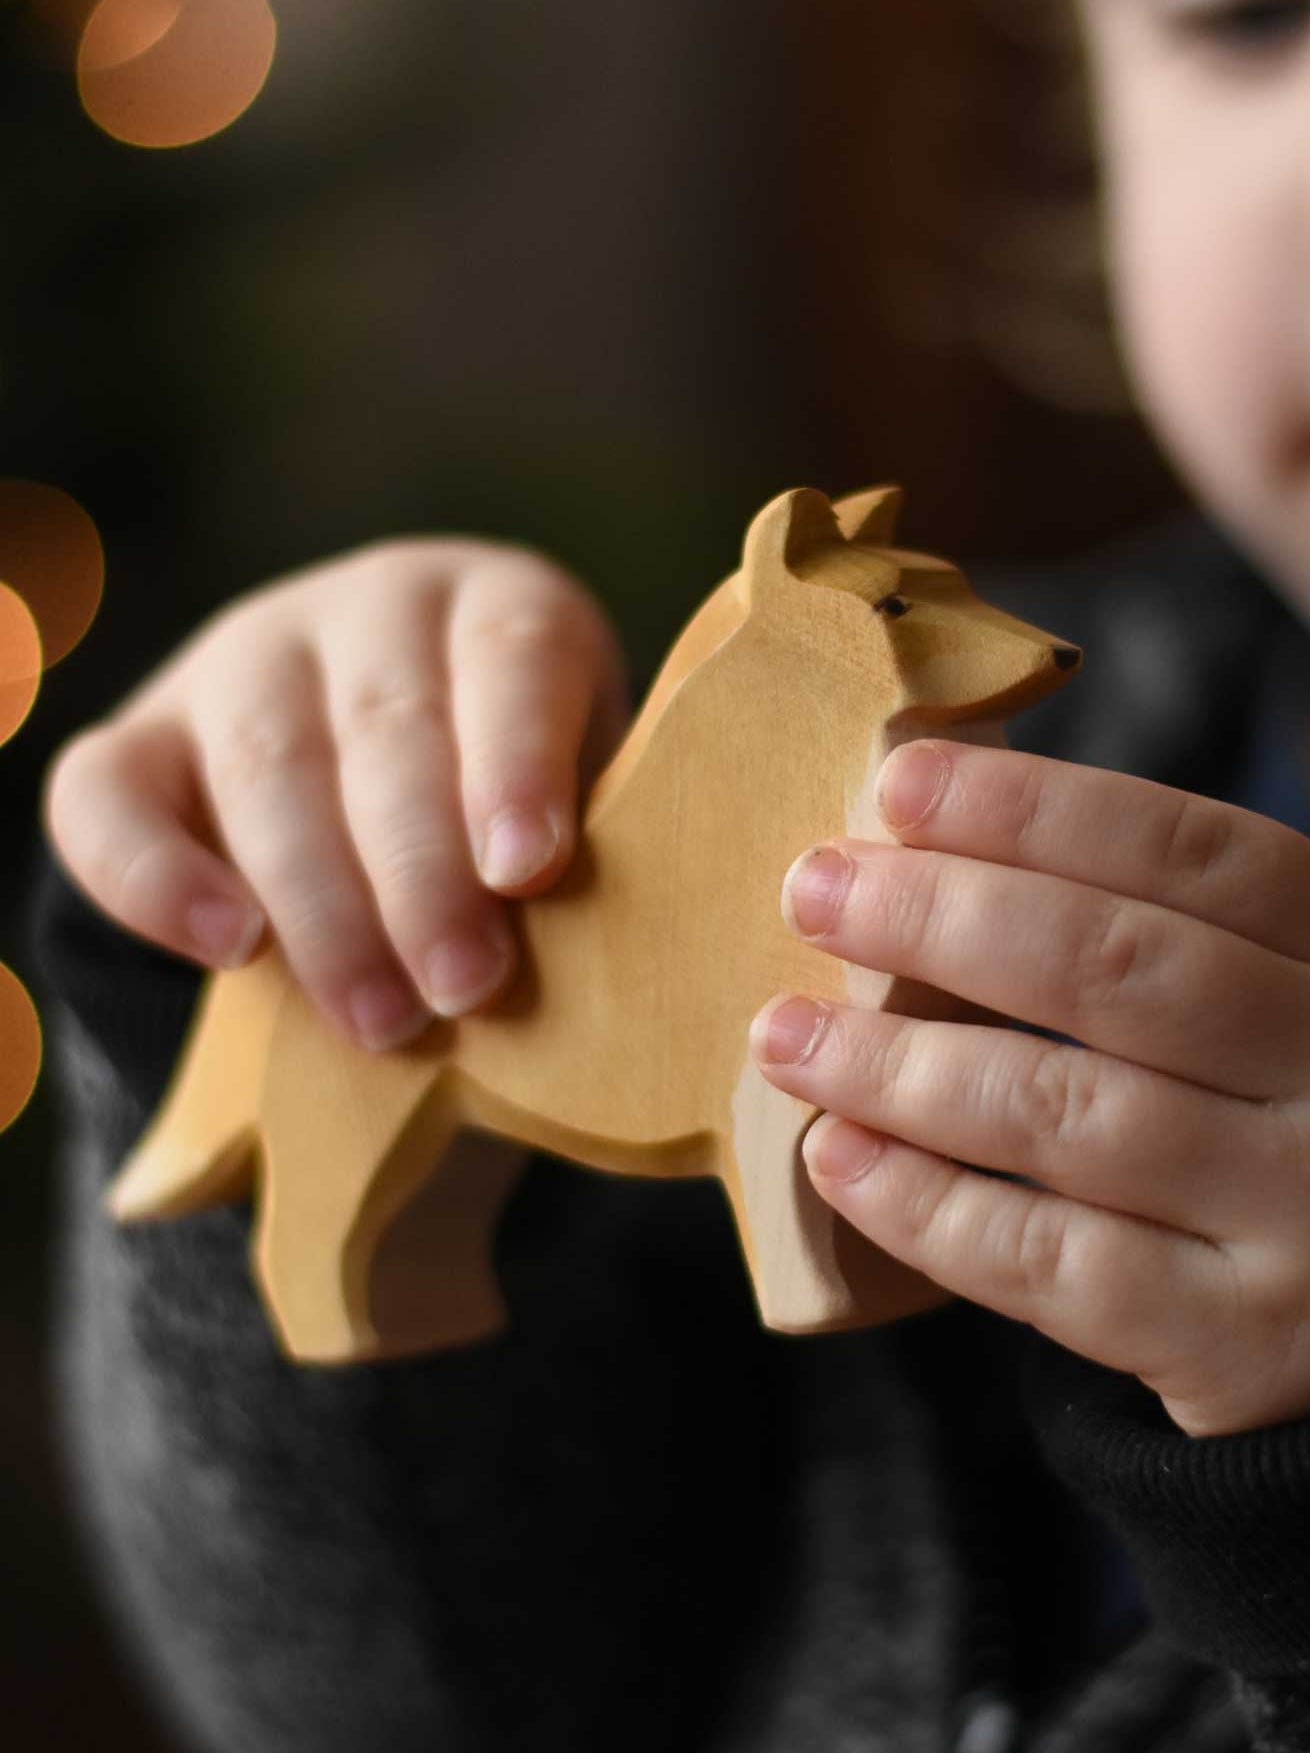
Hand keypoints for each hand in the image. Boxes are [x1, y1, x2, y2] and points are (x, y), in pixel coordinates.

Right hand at [42, 538, 627, 1050]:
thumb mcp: (581, 806)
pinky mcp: (140, 737)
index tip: (529, 871)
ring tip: (382, 1021)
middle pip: (386, 724)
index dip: (517, 761)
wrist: (384, 796)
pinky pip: (107, 796)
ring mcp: (242, 661)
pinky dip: (157, 877)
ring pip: (265, 764)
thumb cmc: (521, 817)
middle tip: (466, 988)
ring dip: (325, 905)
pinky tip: (228, 951)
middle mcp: (368, 610)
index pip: (510, 656)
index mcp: (497, 607)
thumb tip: (634, 960)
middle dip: (425, 870)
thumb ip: (596, 849)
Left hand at [748, 740, 1309, 1435]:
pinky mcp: (1244, 1346)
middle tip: (811, 888)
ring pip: (1065, 1116)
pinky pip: (1051, 1267)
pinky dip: (926, 1207)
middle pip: (1119, 970)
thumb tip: (936, 845)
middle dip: (941, 918)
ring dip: (898, 1067)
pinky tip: (839, 1158)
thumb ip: (1180, 927)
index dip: (1034, 810)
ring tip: (782, 1034)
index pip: (1192, 853)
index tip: (897, 785)